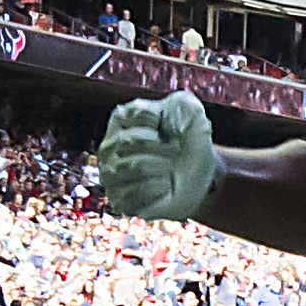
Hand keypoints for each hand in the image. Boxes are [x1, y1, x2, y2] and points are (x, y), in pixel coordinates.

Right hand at [97, 92, 223, 221]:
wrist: (196, 174)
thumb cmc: (187, 139)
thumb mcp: (192, 113)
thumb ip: (183, 105)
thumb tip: (171, 125)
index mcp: (121, 120)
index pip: (134, 115)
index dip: (161, 122)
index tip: (172, 128)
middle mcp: (109, 147)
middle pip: (128, 142)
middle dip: (162, 146)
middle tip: (176, 150)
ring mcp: (112, 175)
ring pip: (128, 168)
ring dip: (159, 167)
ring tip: (170, 168)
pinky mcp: (120, 201)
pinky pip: (132, 196)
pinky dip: (157, 189)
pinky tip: (166, 186)